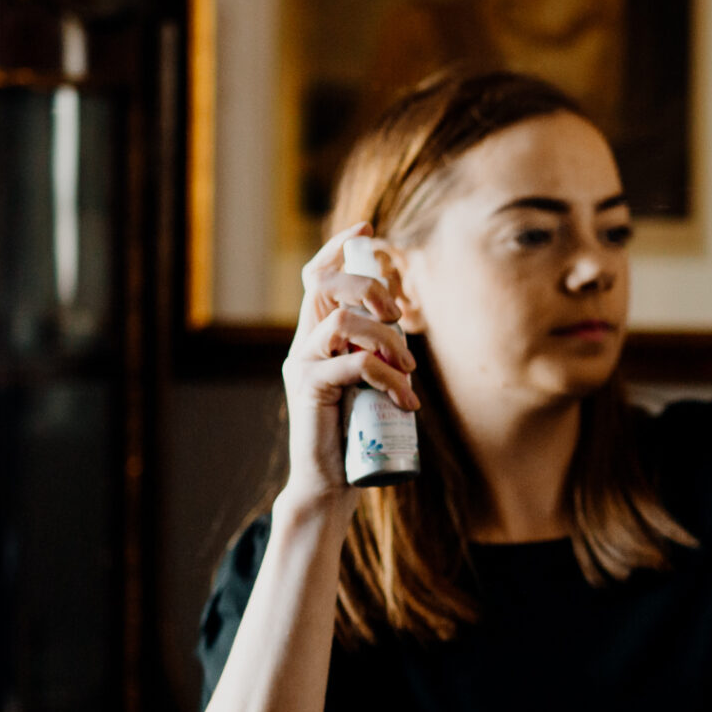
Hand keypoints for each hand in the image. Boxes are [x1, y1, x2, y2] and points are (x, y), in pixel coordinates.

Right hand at [277, 221, 420, 507]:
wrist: (329, 485)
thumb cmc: (356, 434)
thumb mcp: (370, 383)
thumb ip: (378, 353)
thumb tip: (406, 324)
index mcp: (317, 337)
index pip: (316, 277)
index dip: (337, 246)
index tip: (367, 227)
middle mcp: (303, 344)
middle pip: (324, 285)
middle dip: (369, 287)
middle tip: (401, 316)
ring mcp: (302, 365)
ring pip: (342, 320)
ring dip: (387, 337)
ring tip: (410, 370)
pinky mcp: (309, 390)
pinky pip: (352, 363)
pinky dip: (387, 375)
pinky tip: (405, 399)